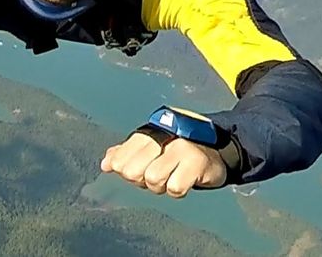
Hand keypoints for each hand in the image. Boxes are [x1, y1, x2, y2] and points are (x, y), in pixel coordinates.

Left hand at [100, 131, 226, 197]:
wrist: (215, 150)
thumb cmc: (178, 151)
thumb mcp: (151, 149)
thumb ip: (127, 154)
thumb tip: (106, 163)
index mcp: (149, 131)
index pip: (122, 154)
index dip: (121, 168)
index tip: (129, 171)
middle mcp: (164, 136)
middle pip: (133, 169)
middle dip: (140, 179)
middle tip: (154, 175)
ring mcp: (181, 148)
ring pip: (153, 179)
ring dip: (160, 186)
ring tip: (171, 177)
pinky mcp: (196, 162)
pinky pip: (175, 187)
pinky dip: (177, 189)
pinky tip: (183, 180)